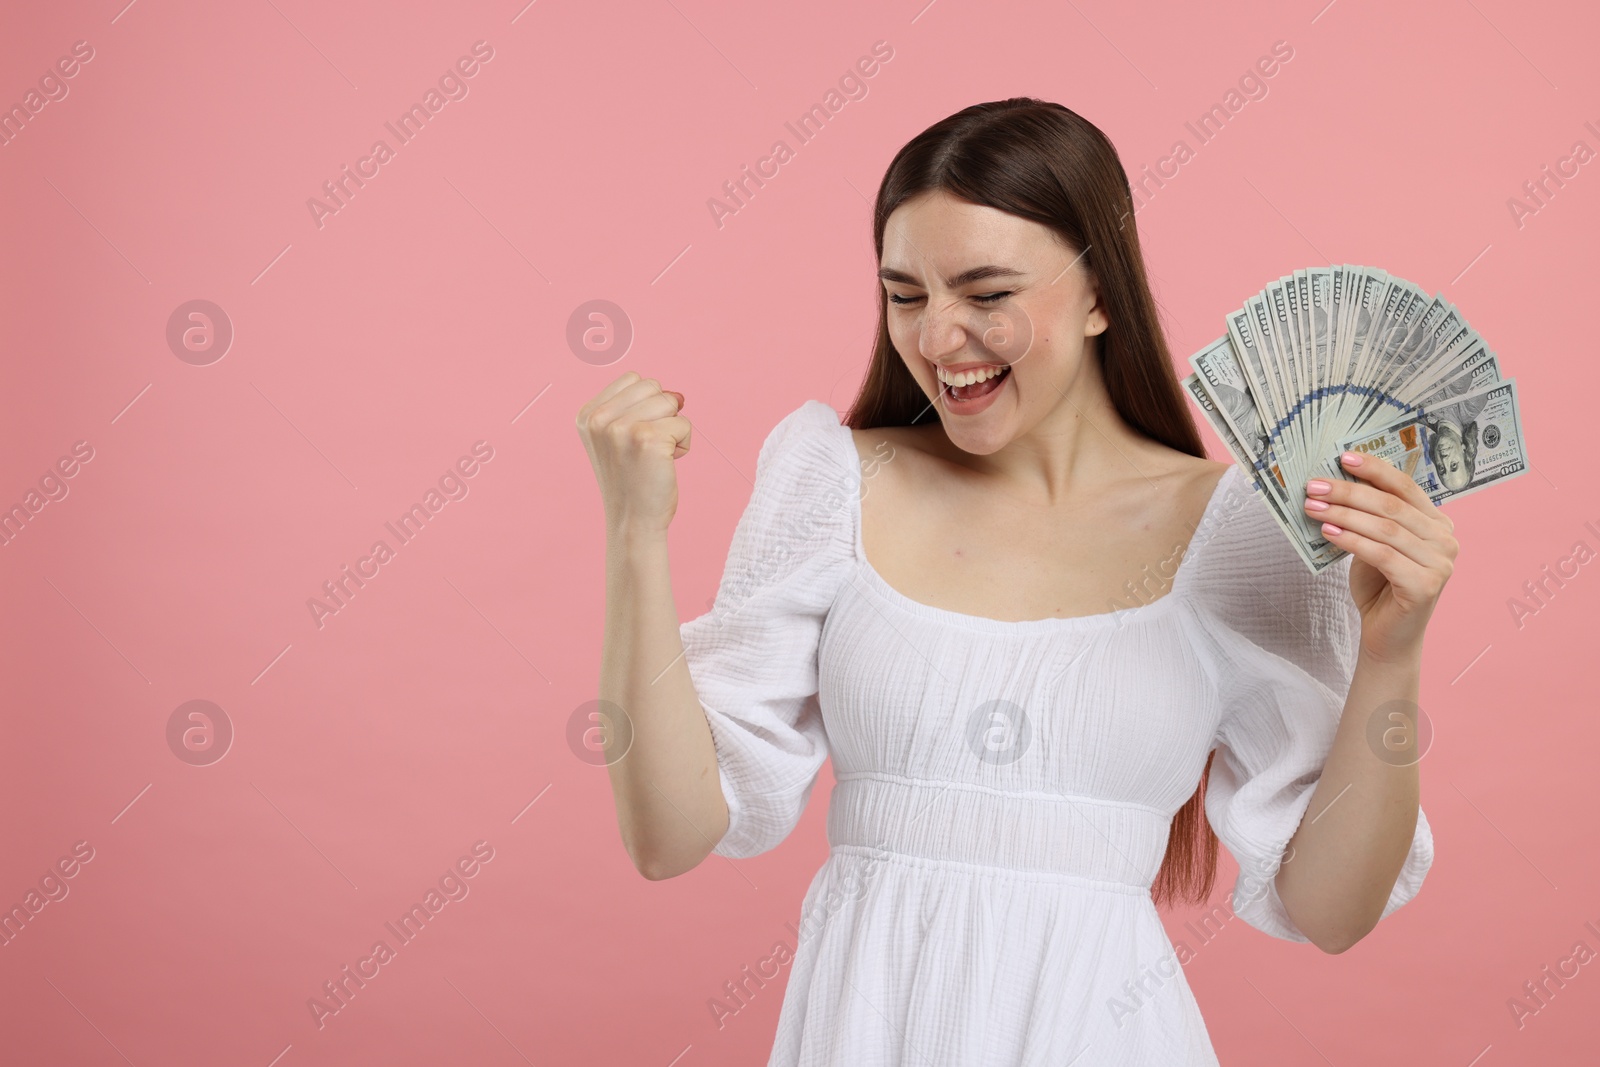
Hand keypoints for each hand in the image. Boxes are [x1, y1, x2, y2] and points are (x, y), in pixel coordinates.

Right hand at [576, 372, 689, 535]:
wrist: (633, 522)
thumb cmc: (632, 480)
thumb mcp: (617, 438)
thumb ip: (636, 407)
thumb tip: (678, 395)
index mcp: (587, 415)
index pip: (633, 379)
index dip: (646, 405)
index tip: (634, 439)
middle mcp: (599, 419)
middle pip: (653, 386)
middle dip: (661, 414)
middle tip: (647, 449)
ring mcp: (622, 428)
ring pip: (670, 402)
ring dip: (673, 429)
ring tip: (656, 456)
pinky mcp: (648, 439)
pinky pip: (684, 423)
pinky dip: (684, 444)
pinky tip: (666, 465)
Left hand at [1303, 451, 1458, 663]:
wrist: (1387, 635)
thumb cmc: (1379, 585)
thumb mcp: (1374, 543)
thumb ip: (1369, 516)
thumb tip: (1337, 482)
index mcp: (1437, 522)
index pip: (1404, 487)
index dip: (1374, 469)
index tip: (1342, 458)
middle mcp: (1446, 539)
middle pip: (1390, 506)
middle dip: (1347, 492)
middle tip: (1312, 486)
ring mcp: (1440, 563)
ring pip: (1385, 528)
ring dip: (1343, 514)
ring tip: (1312, 507)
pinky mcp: (1425, 585)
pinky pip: (1382, 555)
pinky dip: (1352, 541)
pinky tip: (1328, 533)